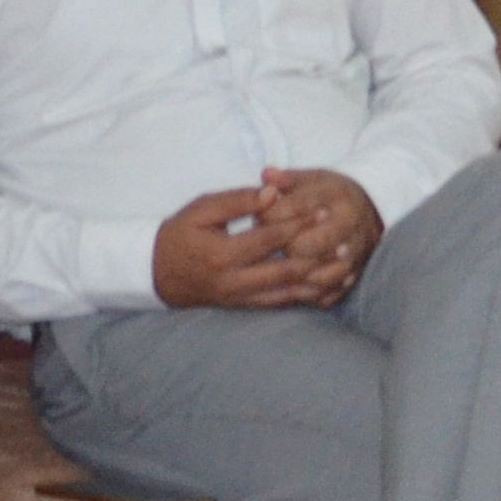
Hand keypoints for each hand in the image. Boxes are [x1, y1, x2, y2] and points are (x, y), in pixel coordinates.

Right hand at [148, 182, 339, 310]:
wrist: (155, 274)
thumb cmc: (179, 234)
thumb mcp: (203, 209)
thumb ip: (238, 200)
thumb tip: (273, 192)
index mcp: (222, 254)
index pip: (269, 238)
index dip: (299, 223)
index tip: (323, 210)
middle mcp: (233, 282)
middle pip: (286, 272)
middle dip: (318, 256)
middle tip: (345, 240)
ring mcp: (239, 299)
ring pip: (288, 294)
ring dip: (318, 282)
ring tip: (346, 268)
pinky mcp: (243, 308)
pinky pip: (280, 305)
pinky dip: (306, 297)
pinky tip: (327, 288)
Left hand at [257, 168, 382, 303]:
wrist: (372, 212)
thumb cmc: (331, 195)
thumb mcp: (314, 179)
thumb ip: (288, 179)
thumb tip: (265, 175)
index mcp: (336, 196)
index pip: (296, 209)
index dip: (271, 215)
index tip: (259, 217)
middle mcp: (349, 224)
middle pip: (309, 245)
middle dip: (284, 247)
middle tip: (272, 246)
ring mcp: (355, 253)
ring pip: (320, 275)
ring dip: (295, 275)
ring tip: (280, 269)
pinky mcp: (355, 276)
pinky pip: (329, 294)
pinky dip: (309, 295)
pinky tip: (294, 288)